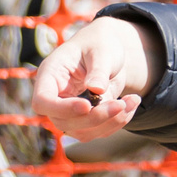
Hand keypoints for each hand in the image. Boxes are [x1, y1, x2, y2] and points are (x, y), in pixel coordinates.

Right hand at [32, 18, 164, 141]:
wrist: (109, 50)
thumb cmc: (100, 44)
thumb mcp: (101, 51)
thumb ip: (98, 69)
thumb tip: (96, 89)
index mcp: (50, 75)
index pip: (43, 102)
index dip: (62, 109)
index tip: (87, 105)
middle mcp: (57, 96)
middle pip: (64, 122)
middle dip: (95, 118)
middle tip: (121, 104)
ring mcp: (70, 111)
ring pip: (83, 132)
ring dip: (111, 122)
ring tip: (133, 100)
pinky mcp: (87, 118)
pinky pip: (100, 131)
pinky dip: (119, 121)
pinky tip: (132, 103)